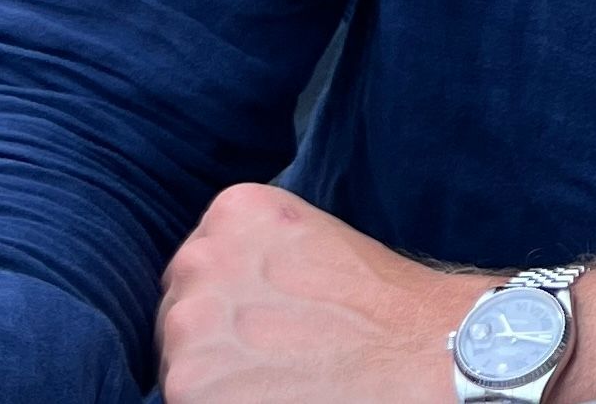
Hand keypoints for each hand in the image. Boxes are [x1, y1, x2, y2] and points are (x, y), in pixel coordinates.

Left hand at [157, 183, 489, 402]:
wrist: (417, 351)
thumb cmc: (378, 303)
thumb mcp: (311, 240)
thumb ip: (255, 254)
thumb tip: (225, 295)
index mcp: (235, 210)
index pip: (197, 265)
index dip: (228, 303)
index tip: (262, 322)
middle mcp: (202, 256)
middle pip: (179, 311)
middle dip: (215, 338)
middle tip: (274, 357)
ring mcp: (189, 321)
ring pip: (178, 362)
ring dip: (215, 377)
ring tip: (277, 380)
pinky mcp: (185, 383)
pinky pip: (187, 401)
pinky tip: (268, 397)